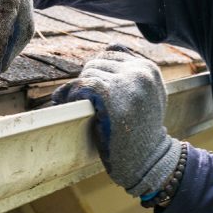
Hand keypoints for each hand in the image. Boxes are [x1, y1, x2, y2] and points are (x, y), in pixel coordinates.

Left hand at [51, 46, 181, 197]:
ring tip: (75, 103)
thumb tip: (105, 51)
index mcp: (149, 68)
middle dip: (87, 80)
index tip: (90, 88)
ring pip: (88, 72)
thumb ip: (132, 72)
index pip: (113, 51)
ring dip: (77, 88)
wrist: (147, 160)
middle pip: (98, 61)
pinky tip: (62, 102)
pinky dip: (68, 93)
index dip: (98, 70)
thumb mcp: (148, 95)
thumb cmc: (141, 130)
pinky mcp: (112, 98)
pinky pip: (81, 85)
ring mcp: (128, 84)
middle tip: (82, 100)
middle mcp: (141, 72)